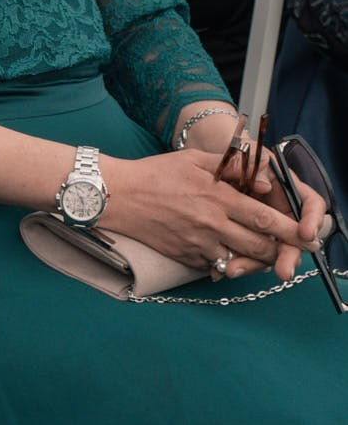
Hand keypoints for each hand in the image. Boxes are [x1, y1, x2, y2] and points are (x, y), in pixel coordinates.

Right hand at [104, 148, 323, 282]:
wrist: (118, 197)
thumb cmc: (156, 174)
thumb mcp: (196, 159)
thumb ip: (233, 166)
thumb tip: (263, 181)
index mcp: (218, 198)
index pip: (264, 219)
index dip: (289, 231)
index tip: (306, 236)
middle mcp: (211, 224)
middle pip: (258, 247)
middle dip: (278, 250)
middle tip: (287, 249)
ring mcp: (197, 244)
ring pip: (239, 260)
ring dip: (253, 259)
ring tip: (259, 253)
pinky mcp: (184, 257)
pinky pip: (214, 265)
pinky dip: (225, 262)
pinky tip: (224, 251)